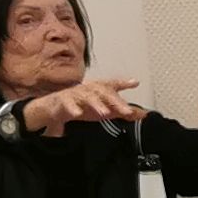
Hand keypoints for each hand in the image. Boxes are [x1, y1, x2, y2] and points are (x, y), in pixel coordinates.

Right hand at [19, 78, 144, 131]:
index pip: (111, 84)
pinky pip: (67, 103)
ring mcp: (74, 94)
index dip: (123, 83)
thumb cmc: (82, 106)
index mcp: (98, 90)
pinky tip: (77, 113)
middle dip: (114, 100)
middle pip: (102, 91)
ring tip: (105, 112)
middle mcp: (88, 89)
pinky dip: (72, 108)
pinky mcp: (61, 101)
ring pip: (86, 96)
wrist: (55, 109)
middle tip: (126, 111)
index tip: (134, 83)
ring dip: (96, 104)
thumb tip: (143, 114)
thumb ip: (123, 112)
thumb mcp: (105, 110)